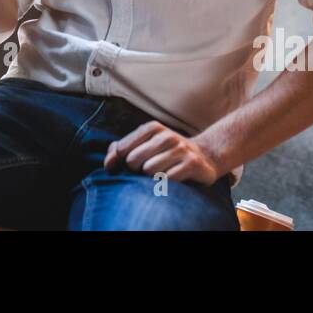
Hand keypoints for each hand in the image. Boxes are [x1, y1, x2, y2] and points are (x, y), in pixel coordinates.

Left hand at [104, 121, 220, 184]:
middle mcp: (166, 136)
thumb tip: (108, 164)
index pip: (122, 149)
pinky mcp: (192, 164)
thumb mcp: (143, 145)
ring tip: (162, 174)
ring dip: (152, 178)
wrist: (204, 156)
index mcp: (152, 128)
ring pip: (149, 171)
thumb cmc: (166, 153)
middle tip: (149, 170)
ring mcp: (180, 149)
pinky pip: (167, 180)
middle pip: (133, 160)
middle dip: (137, 170)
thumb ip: (119, 151)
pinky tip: (173, 179)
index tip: (129, 165)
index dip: (120, 162)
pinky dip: (166, 184)